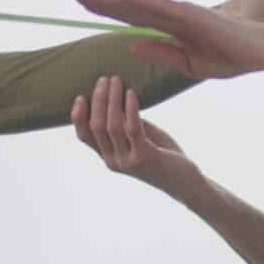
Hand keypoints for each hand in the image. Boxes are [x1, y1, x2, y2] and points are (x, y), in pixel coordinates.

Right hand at [71, 75, 201, 195]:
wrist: (185, 183)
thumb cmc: (165, 158)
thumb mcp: (142, 139)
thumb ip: (128, 125)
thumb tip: (118, 99)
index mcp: (109, 157)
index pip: (84, 136)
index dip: (78, 116)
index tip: (80, 96)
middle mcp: (113, 161)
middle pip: (96, 127)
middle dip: (98, 100)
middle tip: (104, 79)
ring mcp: (128, 160)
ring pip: (112, 125)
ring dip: (113, 99)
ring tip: (116, 80)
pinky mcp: (145, 157)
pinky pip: (133, 128)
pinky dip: (131, 108)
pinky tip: (132, 93)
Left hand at [76, 0, 263, 80]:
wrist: (261, 52)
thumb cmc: (230, 57)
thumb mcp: (188, 63)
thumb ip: (162, 52)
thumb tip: (132, 45)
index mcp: (172, 30)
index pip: (134, 20)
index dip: (109, 13)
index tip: (85, 6)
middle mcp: (174, 17)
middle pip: (132, 9)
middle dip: (104, 3)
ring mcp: (184, 14)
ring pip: (143, 6)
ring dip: (117, 1)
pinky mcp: (196, 15)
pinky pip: (164, 8)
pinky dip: (144, 3)